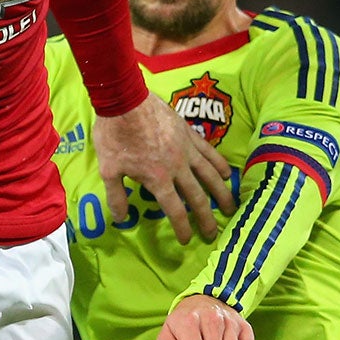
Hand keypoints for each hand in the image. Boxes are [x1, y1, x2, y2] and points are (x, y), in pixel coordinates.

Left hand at [92, 96, 236, 243]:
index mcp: (158, 179)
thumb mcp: (109, 170)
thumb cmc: (114, 135)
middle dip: (206, 219)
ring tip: (230, 208)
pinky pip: (210, 152)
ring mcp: (187, 150)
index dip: (182, 228)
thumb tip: (121, 219)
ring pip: (210, 176)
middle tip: (213, 233)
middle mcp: (178, 168)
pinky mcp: (190, 134)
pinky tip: (227, 175)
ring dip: (222, 194)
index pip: (175, 211)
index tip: (187, 239)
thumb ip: (116, 197)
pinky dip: (220, 165)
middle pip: (198, 198)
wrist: (125, 100)